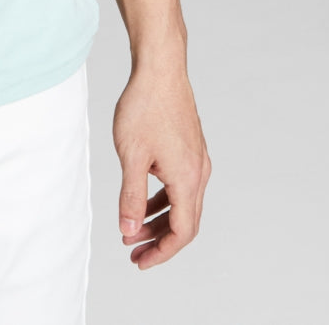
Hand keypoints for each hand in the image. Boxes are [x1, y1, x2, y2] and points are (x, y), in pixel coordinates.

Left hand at [112, 59, 210, 268]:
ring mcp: (197, 158)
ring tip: (132, 228)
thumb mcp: (131, 155)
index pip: (182, 232)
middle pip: (185, 221)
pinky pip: (180, 184)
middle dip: (159, 240)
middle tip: (133, 251)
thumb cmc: (145, 105)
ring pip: (183, 202)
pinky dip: (163, 198)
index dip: (162, 252)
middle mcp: (199, 171)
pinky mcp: (191, 147)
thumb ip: (131, 196)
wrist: (160, 67)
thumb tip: (129, 230)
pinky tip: (143, 197)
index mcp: (188, 178)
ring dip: (159, 219)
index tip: (139, 260)